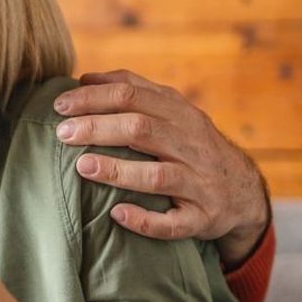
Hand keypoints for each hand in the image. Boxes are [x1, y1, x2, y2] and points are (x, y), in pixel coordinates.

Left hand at [53, 70, 269, 265]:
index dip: (93, 97)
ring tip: (82, 167)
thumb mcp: (172, 112)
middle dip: (98, 128)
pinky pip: (173, 223)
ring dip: (117, 171)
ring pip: (157, 175)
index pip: (133, 95)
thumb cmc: (190, 146)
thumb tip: (85, 78)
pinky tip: (117, 214)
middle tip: (62, 133)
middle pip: (141, 129)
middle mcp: (191, 144)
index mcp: (180, 113)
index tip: (60, 105)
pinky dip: (145, 220)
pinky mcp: (202, 218)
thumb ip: (134, 91)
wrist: (241, 191)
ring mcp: (199, 183)